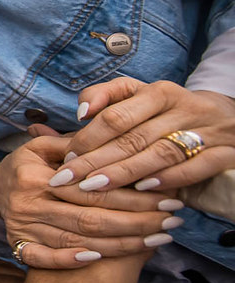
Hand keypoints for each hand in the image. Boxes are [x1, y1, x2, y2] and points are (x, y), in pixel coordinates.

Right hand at [0, 135, 180, 267]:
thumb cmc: (27, 165)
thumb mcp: (42, 147)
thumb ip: (74, 146)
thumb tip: (113, 140)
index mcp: (36, 176)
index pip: (92, 189)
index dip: (133, 195)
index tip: (167, 196)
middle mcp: (27, 204)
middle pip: (91, 218)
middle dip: (137, 222)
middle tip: (172, 221)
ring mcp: (22, 227)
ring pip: (78, 241)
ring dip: (122, 244)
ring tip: (158, 238)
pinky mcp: (18, 245)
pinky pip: (45, 259)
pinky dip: (71, 260)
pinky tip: (104, 255)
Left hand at [51, 78, 234, 192]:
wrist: (228, 119)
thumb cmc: (167, 112)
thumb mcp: (138, 96)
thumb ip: (103, 99)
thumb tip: (75, 112)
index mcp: (158, 92)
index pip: (116, 115)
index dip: (87, 138)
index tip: (64, 158)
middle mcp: (183, 107)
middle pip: (133, 137)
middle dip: (97, 161)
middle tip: (68, 180)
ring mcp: (208, 130)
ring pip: (161, 152)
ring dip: (126, 172)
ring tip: (95, 187)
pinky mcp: (226, 152)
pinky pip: (196, 166)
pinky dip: (170, 178)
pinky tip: (144, 190)